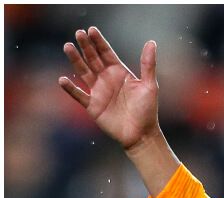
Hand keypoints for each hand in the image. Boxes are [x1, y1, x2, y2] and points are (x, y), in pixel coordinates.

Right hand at [58, 27, 159, 151]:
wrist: (141, 133)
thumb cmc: (148, 110)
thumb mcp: (149, 85)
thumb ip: (148, 64)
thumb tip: (151, 42)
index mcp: (119, 72)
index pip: (107, 53)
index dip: (99, 42)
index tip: (91, 30)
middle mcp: (107, 79)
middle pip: (93, 59)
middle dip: (86, 46)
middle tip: (79, 33)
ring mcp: (98, 91)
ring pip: (83, 72)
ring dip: (75, 60)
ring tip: (68, 47)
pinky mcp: (92, 105)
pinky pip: (79, 95)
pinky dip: (70, 88)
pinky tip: (63, 79)